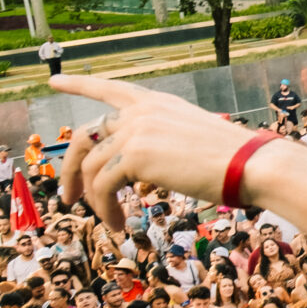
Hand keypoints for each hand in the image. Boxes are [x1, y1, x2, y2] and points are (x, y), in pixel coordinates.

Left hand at [54, 76, 258, 220]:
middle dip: (70, 168)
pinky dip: (105, 209)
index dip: (80, 84)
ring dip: (94, 200)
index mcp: (156, 103)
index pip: (110, 88)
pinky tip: (119, 224)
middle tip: (68, 196)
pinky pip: (103, 186)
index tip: (56, 83)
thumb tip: (136, 171)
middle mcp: (141, 111)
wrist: (250, 165)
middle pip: (85, 135)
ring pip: (91, 167)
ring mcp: (136, 131)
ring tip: (111, 222)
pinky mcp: (135, 156)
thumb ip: (157, 142)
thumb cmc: (232, 161)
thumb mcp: (188, 138)